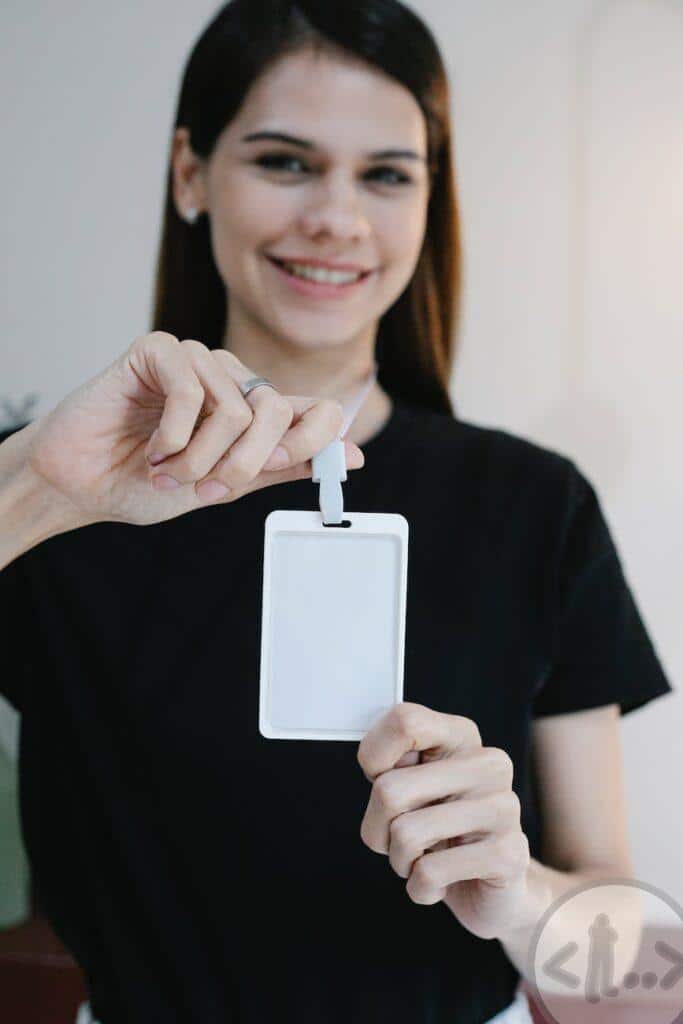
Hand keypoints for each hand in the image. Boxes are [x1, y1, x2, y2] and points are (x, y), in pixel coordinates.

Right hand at [22, 331, 363, 526]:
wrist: (81, 484)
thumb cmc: (144, 482)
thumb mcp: (225, 485)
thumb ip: (282, 467)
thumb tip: (352, 456)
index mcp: (254, 411)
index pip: (318, 410)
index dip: (314, 444)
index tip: (278, 470)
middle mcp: (233, 380)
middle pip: (277, 411)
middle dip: (241, 463)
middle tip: (203, 485)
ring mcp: (198, 360)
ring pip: (235, 410)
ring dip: (198, 457)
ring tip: (165, 468)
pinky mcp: (159, 350)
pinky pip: (191, 391)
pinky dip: (172, 435)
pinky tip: (151, 446)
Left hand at [356, 702, 535, 940]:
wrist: (492, 890)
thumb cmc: (440, 832)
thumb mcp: (410, 788)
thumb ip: (391, 765)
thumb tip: (376, 765)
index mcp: (461, 736)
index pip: (404, 721)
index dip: (374, 757)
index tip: (380, 779)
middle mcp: (488, 764)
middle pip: (389, 789)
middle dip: (377, 828)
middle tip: (399, 838)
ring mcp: (503, 807)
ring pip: (405, 834)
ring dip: (400, 861)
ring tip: (424, 860)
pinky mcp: (508, 854)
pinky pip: (429, 872)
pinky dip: (420, 888)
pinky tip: (442, 882)